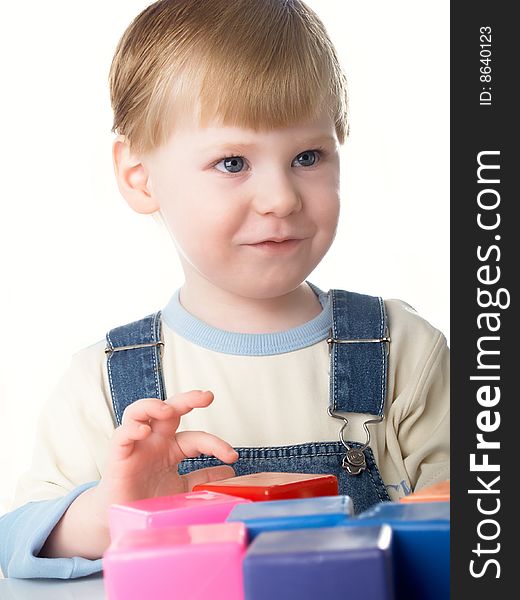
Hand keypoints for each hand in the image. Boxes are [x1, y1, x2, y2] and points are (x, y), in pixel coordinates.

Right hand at [96, 390, 237, 511]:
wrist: (123, 522)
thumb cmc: (149, 499)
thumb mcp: (182, 488)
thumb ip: (203, 478)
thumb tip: (230, 472)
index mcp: (172, 448)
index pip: (197, 438)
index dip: (216, 444)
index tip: (232, 457)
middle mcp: (155, 441)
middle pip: (170, 409)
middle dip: (189, 399)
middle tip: (207, 396)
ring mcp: (136, 445)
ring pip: (140, 411)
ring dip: (154, 405)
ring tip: (168, 410)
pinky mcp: (118, 456)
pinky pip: (121, 435)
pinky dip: (132, 428)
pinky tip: (143, 430)